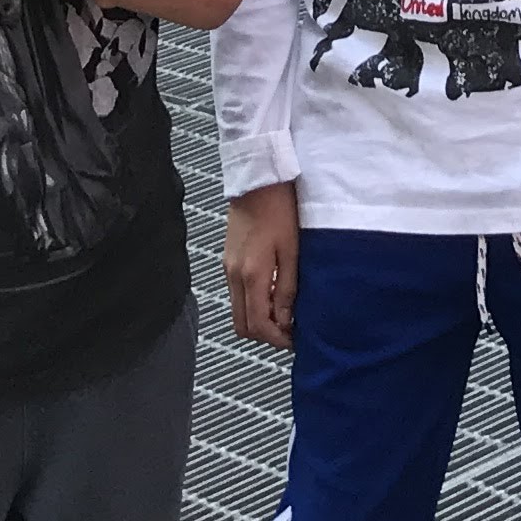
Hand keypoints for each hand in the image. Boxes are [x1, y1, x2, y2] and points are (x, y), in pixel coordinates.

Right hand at [225, 183, 300, 346]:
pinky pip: (235, 294)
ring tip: (282, 312)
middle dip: (264, 334)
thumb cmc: (279, 209)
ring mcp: (228, 268)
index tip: (293, 340)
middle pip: (242, 325)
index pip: (257, 325)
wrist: (257, 181)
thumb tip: (286, 321)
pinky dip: (250, 303)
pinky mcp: (228, 260)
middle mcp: (234, 275)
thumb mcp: (292, 251)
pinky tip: (270, 293)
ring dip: (257, 319)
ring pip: (237, 311)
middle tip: (288, 331)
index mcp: (252, 275)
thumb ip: (287, 290)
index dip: (276, 340)